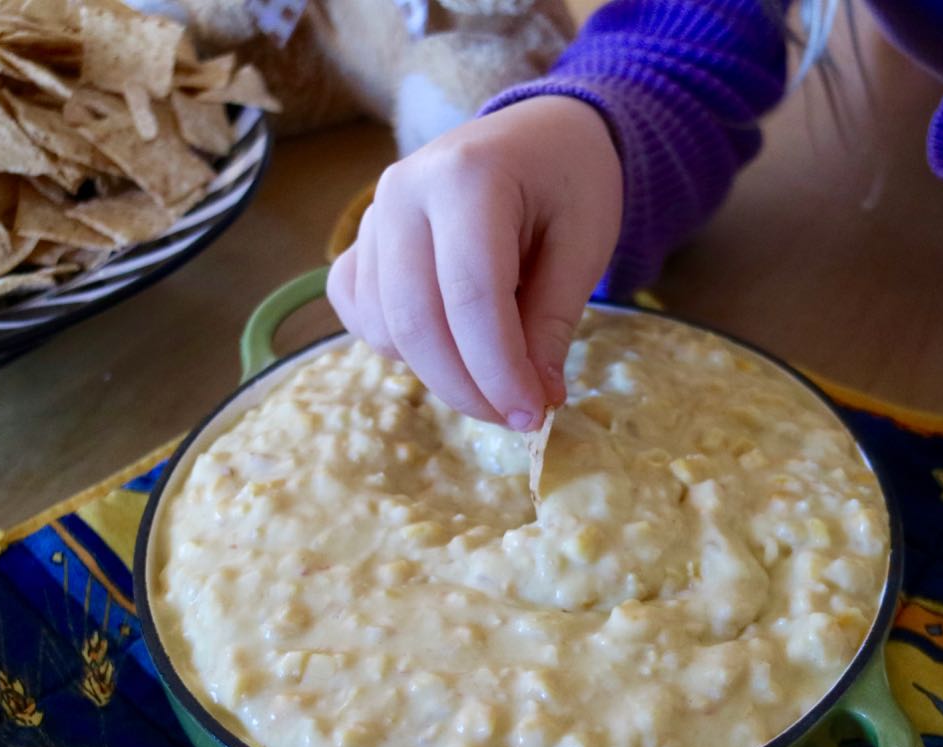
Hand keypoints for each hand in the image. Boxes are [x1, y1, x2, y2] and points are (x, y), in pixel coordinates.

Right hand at [326, 96, 622, 430]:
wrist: (539, 133)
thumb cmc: (569, 182)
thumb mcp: (584, 245)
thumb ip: (552, 322)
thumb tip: (536, 401)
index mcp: (467, 177)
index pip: (471, 297)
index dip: (499, 371)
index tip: (533, 416)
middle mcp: (402, 191)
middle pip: (416, 320)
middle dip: (466, 387)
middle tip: (515, 416)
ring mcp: (372, 215)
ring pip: (384, 326)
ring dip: (438, 373)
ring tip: (493, 380)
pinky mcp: (360, 241)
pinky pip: (358, 312)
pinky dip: (397, 347)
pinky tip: (447, 348)